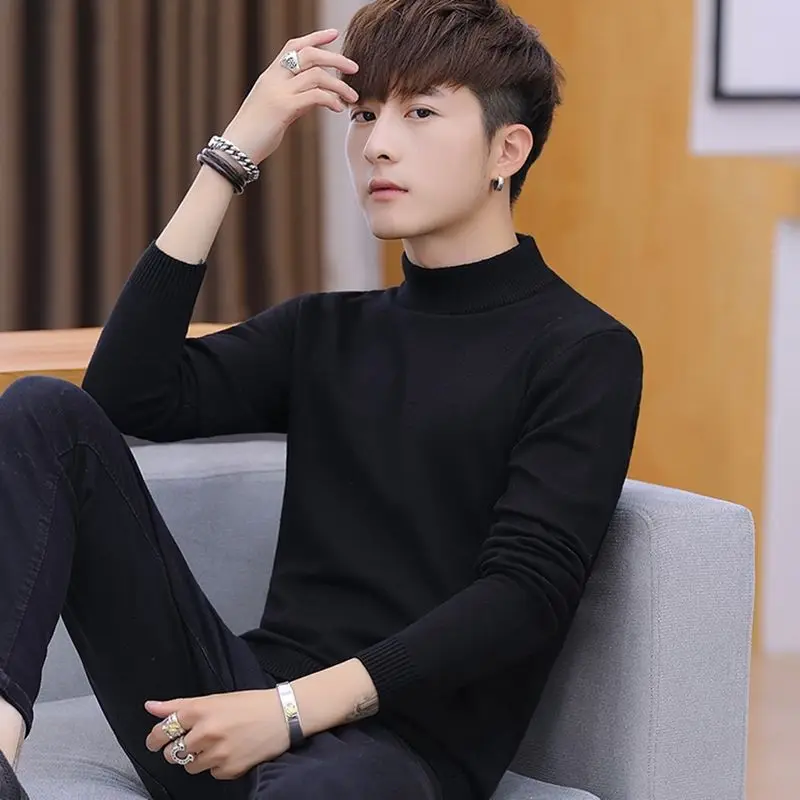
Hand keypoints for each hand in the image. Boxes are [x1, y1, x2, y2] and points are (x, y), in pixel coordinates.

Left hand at [144, 689, 289, 780]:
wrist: (283, 716)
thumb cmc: (249, 704)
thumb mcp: (214, 698)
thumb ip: (179, 705)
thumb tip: (149, 706)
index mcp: (200, 710)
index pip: (163, 729)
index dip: (155, 738)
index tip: (155, 741)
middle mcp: (205, 732)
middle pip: (172, 752)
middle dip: (178, 750)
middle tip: (192, 741)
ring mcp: (217, 753)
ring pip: (190, 766)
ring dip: (198, 758)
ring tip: (217, 744)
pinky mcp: (228, 769)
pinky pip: (211, 773)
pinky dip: (217, 765)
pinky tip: (231, 751)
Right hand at [221, 28, 359, 165]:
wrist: (237, 148)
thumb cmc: (256, 133)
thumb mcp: (276, 109)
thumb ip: (295, 97)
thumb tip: (318, 95)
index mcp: (271, 75)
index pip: (294, 46)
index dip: (315, 37)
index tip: (334, 34)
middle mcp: (274, 79)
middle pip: (309, 55)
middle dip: (336, 58)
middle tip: (355, 67)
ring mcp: (278, 92)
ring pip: (316, 75)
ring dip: (339, 85)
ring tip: (352, 97)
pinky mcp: (283, 108)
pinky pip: (314, 96)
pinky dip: (330, 99)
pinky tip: (338, 109)